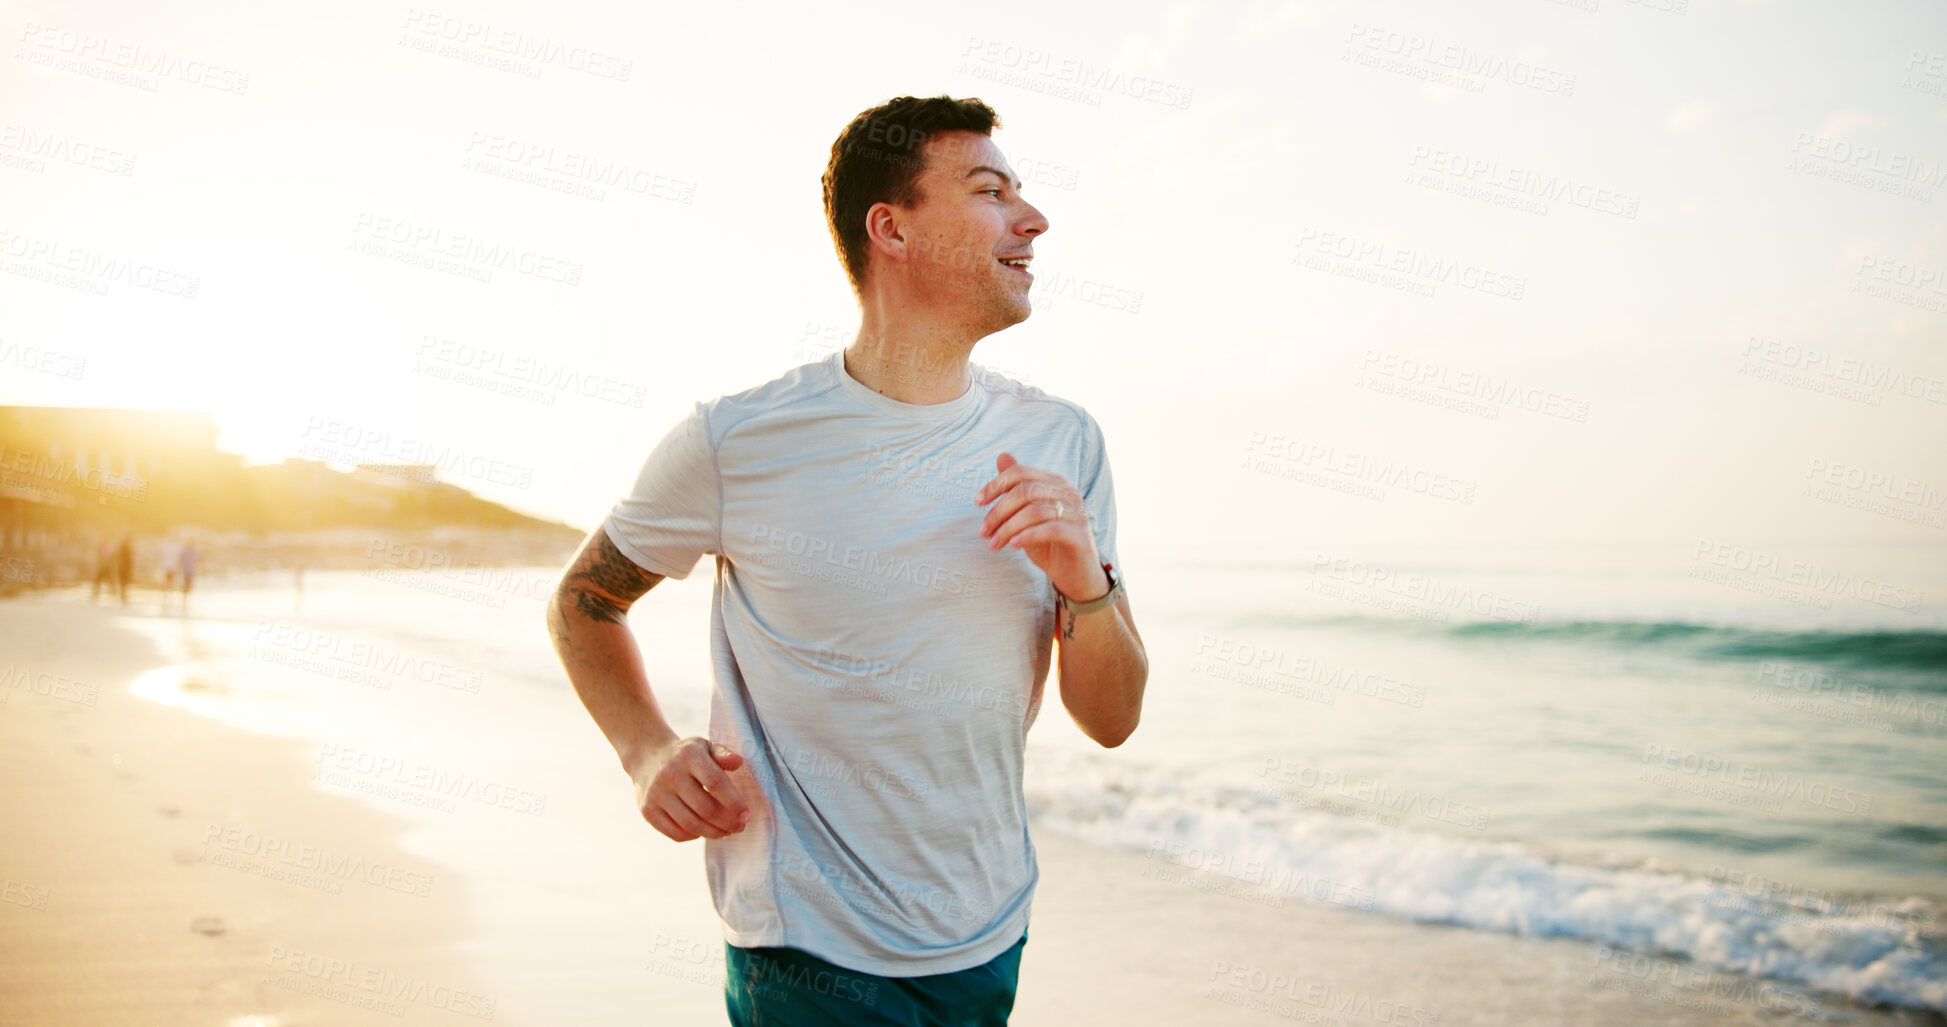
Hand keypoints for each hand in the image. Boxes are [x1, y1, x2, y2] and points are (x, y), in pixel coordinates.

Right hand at [628, 736, 755, 842]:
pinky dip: (693, 836)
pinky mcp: (647, 810)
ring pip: (691, 824)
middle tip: (740, 827)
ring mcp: (656, 793)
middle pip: (705, 808)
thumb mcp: (704, 746)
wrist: (646, 757)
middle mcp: (670, 774)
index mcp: (688, 755)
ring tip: (726, 832)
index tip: (746, 815)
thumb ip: (723, 754)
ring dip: (713, 833)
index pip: (715, 782)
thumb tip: (738, 762)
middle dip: (727, 822)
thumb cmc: (685, 755)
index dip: (734, 802)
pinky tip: (704, 831)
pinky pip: (675, 833)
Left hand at [975, 452, 1109, 601]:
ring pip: (1035, 511)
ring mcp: (1077, 514)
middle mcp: (1069, 494)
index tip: (978, 502)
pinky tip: (1013, 545)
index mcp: (1056, 483)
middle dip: (999, 511)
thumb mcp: (1027, 514)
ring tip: (994, 544)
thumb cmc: (1049, 543)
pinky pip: (1050, 529)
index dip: (996, 485)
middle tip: (983, 531)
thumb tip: (1002, 456)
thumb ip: (1016, 488)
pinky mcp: (1080, 536)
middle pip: (1026, 491)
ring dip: (1008, 528)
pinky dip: (1027, 536)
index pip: (1022, 473)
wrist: (1075, 575)